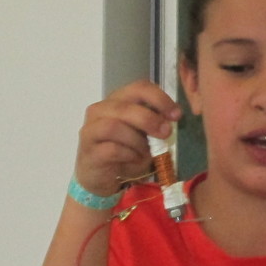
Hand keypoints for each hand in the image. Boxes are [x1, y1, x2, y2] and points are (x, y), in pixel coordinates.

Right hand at [75, 80, 181, 196]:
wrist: (100, 177)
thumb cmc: (124, 153)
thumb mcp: (143, 135)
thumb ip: (153, 124)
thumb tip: (169, 120)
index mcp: (117, 101)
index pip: (139, 88)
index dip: (160, 99)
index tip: (176, 115)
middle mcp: (100, 110)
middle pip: (125, 106)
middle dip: (150, 119)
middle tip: (166, 133)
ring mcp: (91, 130)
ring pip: (114, 126)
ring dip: (137, 141)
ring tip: (146, 153)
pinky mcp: (89, 150)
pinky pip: (111, 149)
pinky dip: (129, 155)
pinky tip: (135, 160)